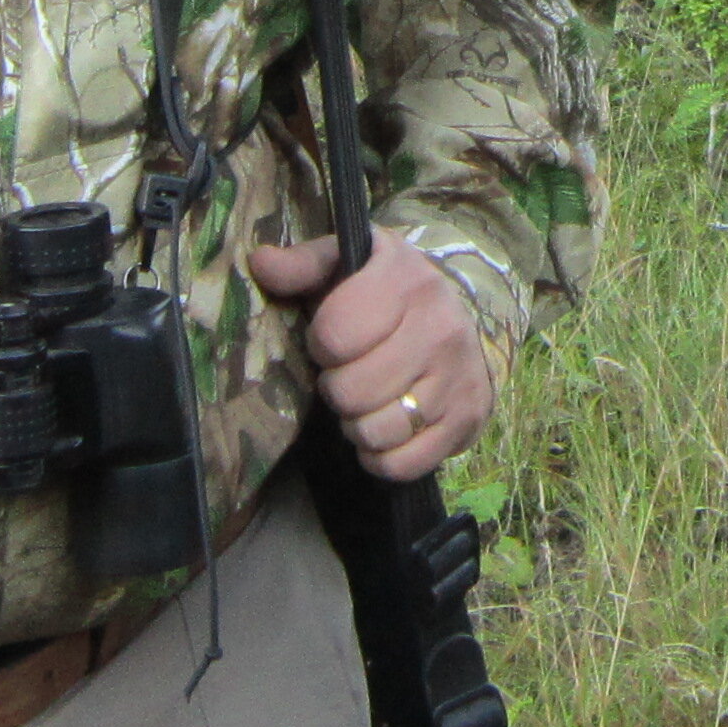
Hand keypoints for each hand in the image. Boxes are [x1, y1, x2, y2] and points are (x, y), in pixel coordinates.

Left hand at [244, 229, 495, 481]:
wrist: (455, 322)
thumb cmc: (384, 295)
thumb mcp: (346, 266)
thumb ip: (303, 264)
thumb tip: (259, 263)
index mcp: (406, 280)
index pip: (335, 335)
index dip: (320, 345)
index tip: (331, 341)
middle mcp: (440, 326)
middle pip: (352, 391)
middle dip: (337, 388)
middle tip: (348, 375)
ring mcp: (458, 376)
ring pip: (377, 431)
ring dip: (357, 425)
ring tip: (366, 402)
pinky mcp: (467, 419)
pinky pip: (402, 464)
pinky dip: (382, 457)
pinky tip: (385, 429)